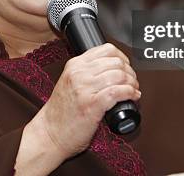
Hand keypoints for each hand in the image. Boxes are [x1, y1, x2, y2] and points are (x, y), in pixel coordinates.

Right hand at [31, 43, 140, 160]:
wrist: (50, 134)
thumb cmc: (61, 113)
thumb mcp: (70, 82)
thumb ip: (86, 72)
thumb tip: (113, 69)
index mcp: (74, 65)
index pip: (107, 49)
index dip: (123, 58)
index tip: (126, 67)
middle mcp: (79, 73)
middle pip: (116, 62)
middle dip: (130, 72)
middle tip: (132, 81)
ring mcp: (84, 88)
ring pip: (119, 75)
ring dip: (132, 83)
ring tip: (133, 90)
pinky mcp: (92, 105)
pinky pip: (118, 92)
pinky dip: (130, 93)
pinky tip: (132, 97)